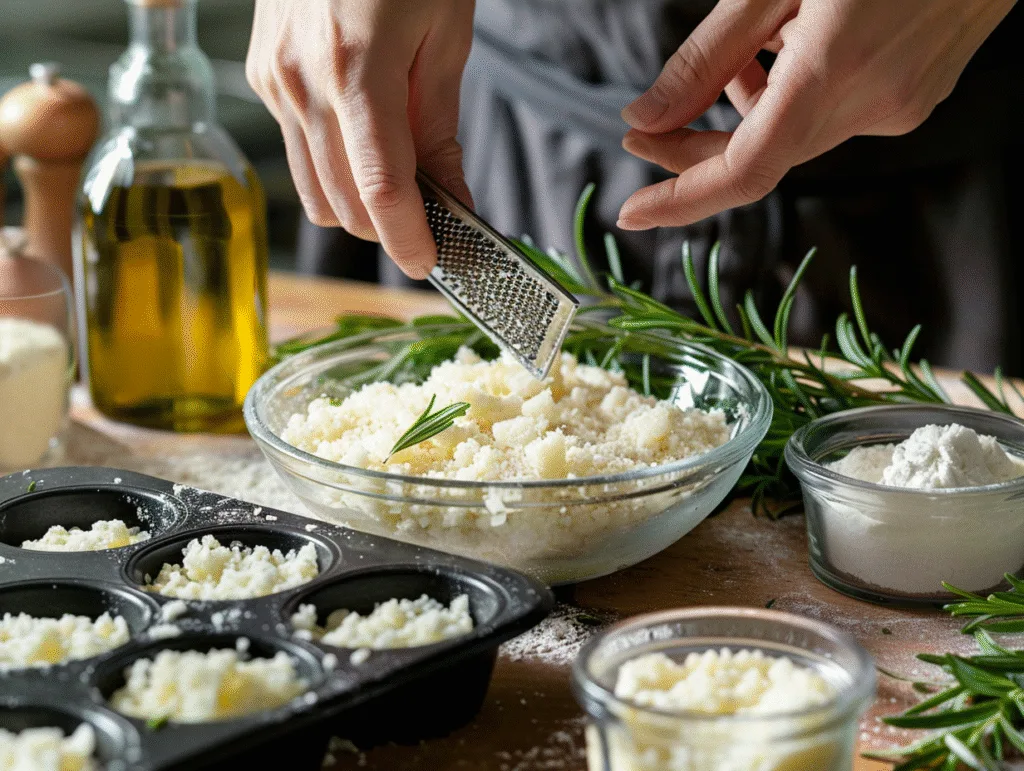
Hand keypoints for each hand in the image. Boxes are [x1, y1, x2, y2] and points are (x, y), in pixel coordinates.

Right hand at [246, 0, 474, 278]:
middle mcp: (302, 82)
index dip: (408, 240)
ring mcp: (274, 81)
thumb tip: (452, 202)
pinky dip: (333, 170)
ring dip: (358, 208)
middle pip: (342, 204)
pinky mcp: (262, 76)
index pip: (380, 189)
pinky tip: (364, 145)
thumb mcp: (445, 37)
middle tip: (432, 227)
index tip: (431, 265)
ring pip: (313, 190)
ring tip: (402, 186)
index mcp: (356, 67)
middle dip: (389, 230)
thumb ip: (439, 128)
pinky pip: (297, 153)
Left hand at [617, 0, 1014, 229]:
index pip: (744, 172)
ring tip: (741, 48)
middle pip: (760, 157)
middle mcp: (875, 104)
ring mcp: (903, 105)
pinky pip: (833, 116)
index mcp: (834, 71)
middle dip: (695, 147)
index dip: (680, 201)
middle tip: (645, 123)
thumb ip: (705, 57)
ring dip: (746, 111)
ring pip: (795, 137)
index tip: (632, 212)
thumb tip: (647, 115)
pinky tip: (788, 46)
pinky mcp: (916, 96)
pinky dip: (792, 96)